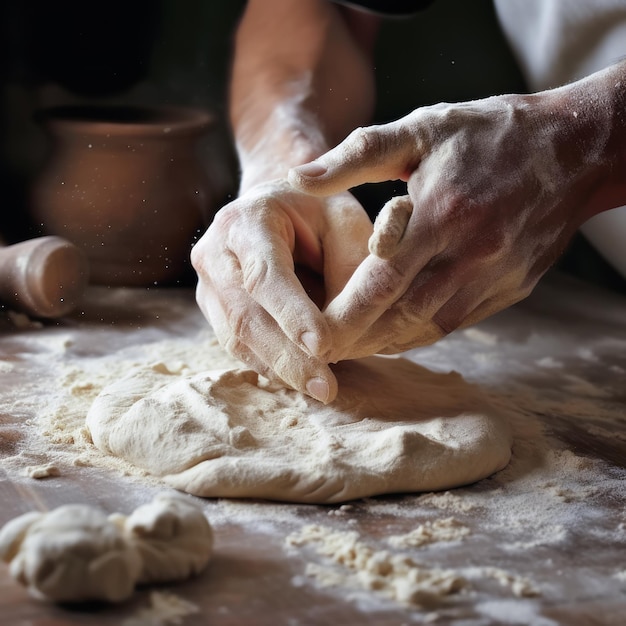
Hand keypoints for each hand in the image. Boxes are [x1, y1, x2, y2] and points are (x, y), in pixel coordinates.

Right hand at [191, 179, 371, 402]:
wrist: (272, 207)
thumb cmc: (314, 210)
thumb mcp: (342, 219)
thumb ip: (347, 265)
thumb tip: (342, 331)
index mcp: (245, 221)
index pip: (265, 274)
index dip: (292, 313)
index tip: (324, 347)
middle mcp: (215, 254)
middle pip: (244, 315)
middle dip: (286, 356)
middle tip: (325, 387)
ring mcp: (208, 285)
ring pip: (236, 338)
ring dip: (278, 368)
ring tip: (318, 388)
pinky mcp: (214, 309)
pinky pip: (238, 345)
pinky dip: (270, 365)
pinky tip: (299, 378)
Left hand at [289, 92, 602, 359]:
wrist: (576, 148)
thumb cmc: (489, 133)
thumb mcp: (421, 129)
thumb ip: (356, 156)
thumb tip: (297, 177)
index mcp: (442, 214)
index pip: (381, 281)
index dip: (344, 315)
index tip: (313, 334)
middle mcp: (472, 254)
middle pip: (402, 315)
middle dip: (358, 340)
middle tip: (322, 352)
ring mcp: (496, 276)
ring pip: (430, 327)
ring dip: (387, 343)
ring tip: (352, 349)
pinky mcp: (513, 288)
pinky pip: (458, 322)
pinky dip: (421, 333)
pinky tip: (396, 334)